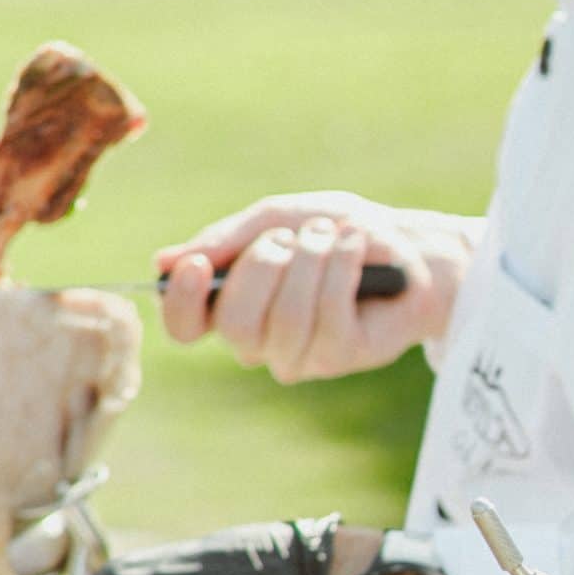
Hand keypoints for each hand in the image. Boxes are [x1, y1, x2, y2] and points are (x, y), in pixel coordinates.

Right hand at [154, 193, 467, 380]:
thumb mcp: (276, 218)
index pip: (185, 326)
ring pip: (284, 319)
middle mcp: (260, 339)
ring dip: (308, 263)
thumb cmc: (336, 232)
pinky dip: (341, 267)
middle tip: (292, 236)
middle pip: (234, 323)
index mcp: (232, 305)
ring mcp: (301, 354)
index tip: (195, 265)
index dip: (180, 301)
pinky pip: (329, 315)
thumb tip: (165, 260)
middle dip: (263, 266)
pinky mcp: (343, 356)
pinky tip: (355, 245)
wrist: (409, 246)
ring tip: (330, 235)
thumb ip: (226, 240)